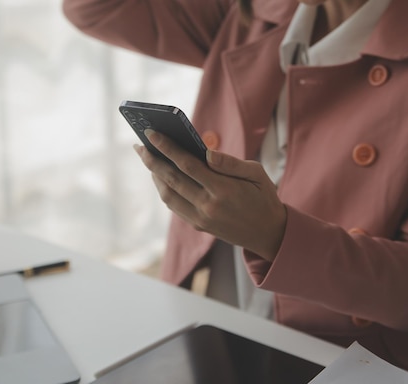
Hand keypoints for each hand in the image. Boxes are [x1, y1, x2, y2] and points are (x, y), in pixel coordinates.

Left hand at [134, 129, 286, 260]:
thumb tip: (206, 152)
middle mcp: (208, 206)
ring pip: (168, 194)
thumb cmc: (264, 197)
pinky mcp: (198, 225)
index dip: (167, 148)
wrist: (269, 233)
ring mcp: (201, 218)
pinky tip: (161, 176)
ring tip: (147, 158)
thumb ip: (230, 163)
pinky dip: (164, 189)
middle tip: (138, 145)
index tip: (151, 134)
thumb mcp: (257, 174)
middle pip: (171, 179)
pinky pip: (174, 205)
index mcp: (224, 189)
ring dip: (154, 175)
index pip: (188, 164)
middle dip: (152, 160)